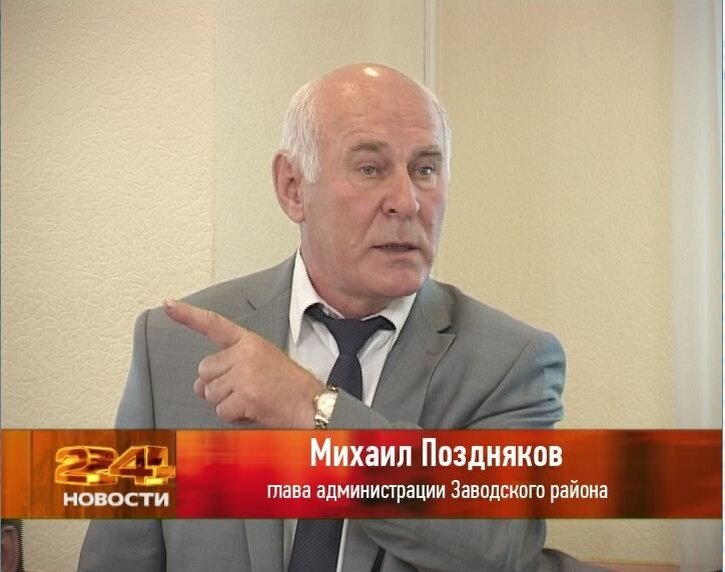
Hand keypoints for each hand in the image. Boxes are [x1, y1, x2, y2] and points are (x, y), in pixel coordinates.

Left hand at [164, 299, 321, 427]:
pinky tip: (253, 409)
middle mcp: (244, 353)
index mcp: (249, 341)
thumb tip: (198, 385)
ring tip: (252, 399)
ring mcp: (244, 373)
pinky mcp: (246, 394)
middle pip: (204, 371)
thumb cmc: (288, 386)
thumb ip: (228, 366)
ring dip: (227, 403)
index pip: (214, 325)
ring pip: (211, 394)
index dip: (188, 315)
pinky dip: (235, 416)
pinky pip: (222, 410)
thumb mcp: (261, 362)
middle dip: (218, 385)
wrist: (310, 404)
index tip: (168, 305)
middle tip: (244, 389)